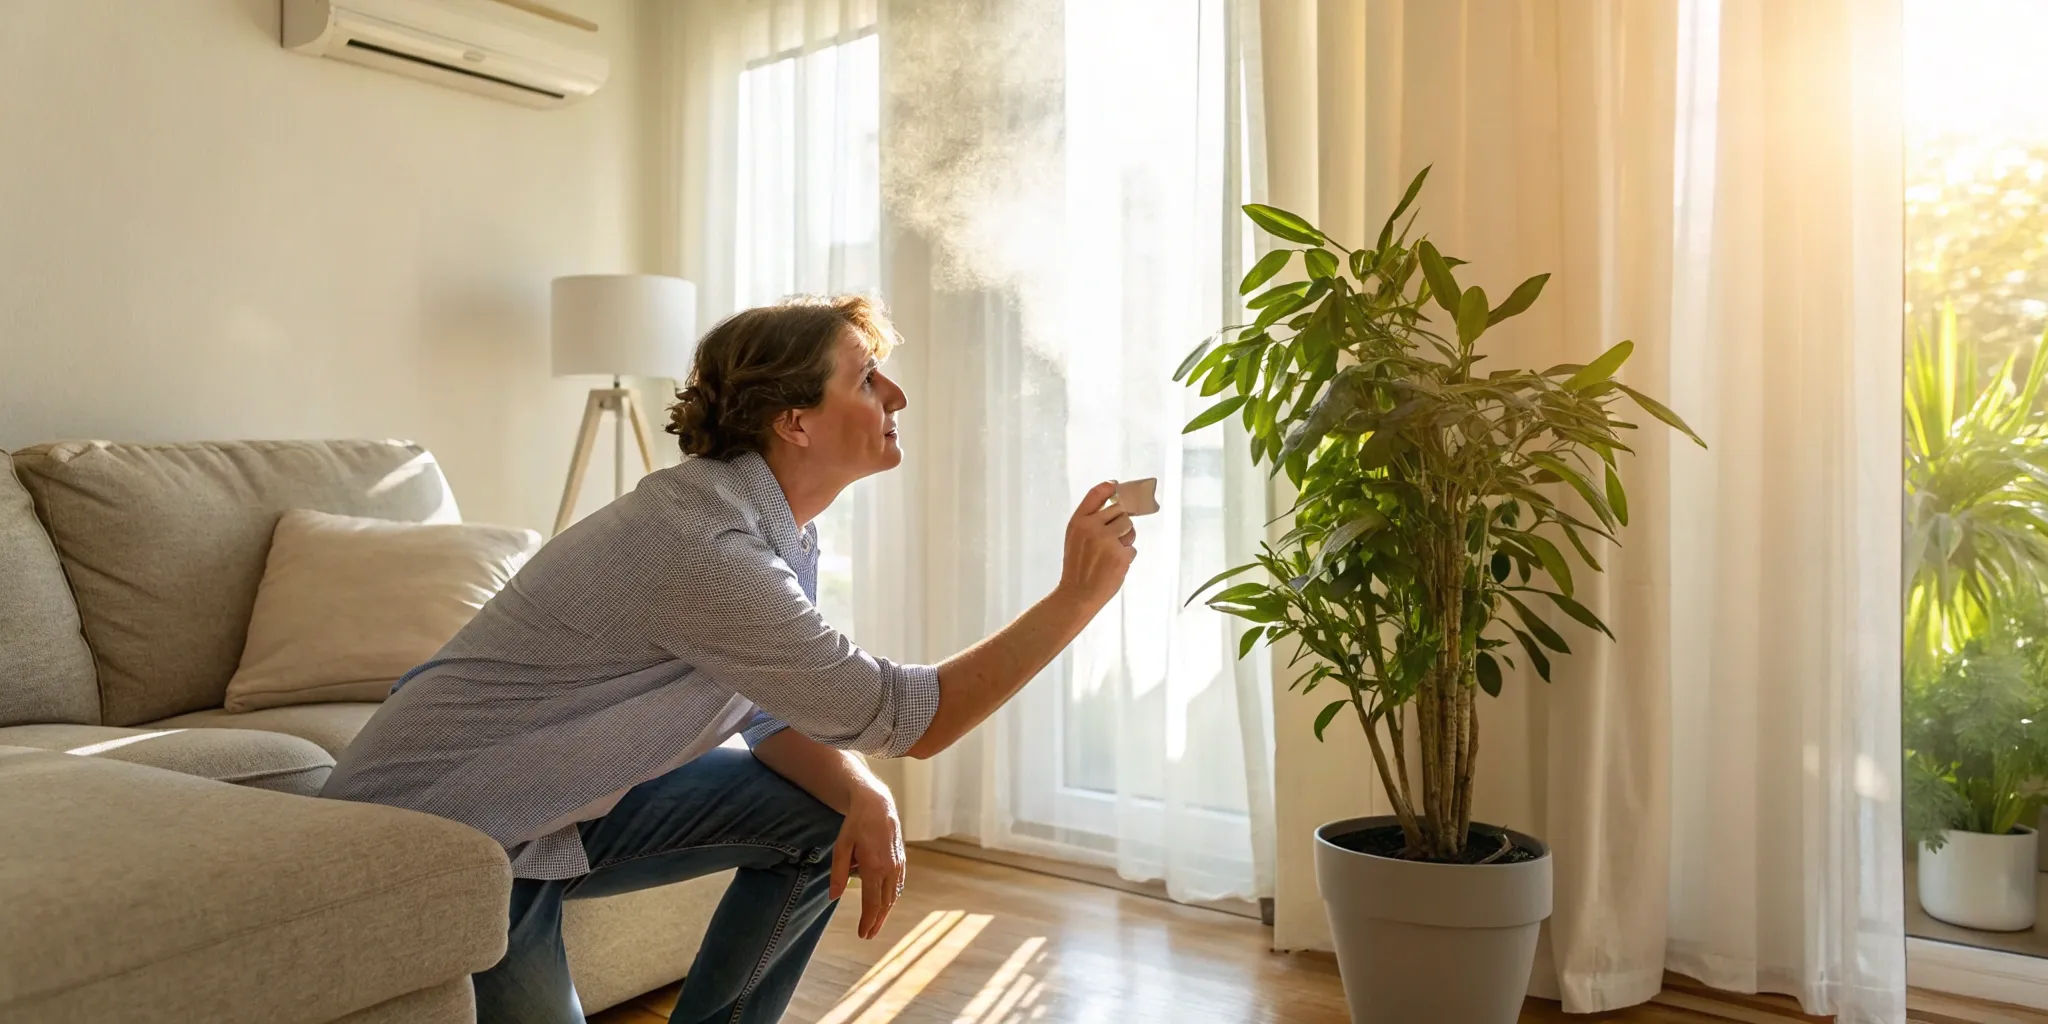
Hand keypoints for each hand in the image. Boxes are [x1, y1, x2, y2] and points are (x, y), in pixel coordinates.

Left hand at [829, 784, 906, 939]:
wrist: (877, 806)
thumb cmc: (856, 825)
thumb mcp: (841, 848)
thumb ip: (838, 873)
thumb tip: (833, 897)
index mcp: (874, 867)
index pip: (872, 903)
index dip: (868, 921)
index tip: (862, 934)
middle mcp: (890, 869)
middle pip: (885, 903)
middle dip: (877, 921)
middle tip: (868, 935)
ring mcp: (898, 865)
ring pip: (893, 896)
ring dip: (885, 912)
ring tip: (876, 924)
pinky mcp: (901, 861)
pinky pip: (898, 885)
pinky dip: (891, 898)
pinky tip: (885, 903)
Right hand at [1056, 481, 1138, 607]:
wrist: (1077, 594)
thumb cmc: (1078, 565)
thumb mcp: (1075, 537)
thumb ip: (1091, 520)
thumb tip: (1118, 504)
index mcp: (1078, 522)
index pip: (1096, 494)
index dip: (1109, 487)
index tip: (1117, 486)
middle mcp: (1092, 527)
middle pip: (1120, 510)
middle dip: (1120, 522)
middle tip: (1112, 536)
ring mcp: (1107, 541)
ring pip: (1129, 527)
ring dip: (1126, 538)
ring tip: (1111, 553)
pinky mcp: (1121, 555)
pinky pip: (1132, 548)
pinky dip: (1126, 556)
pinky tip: (1113, 565)